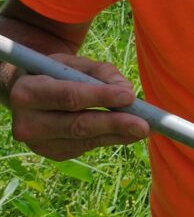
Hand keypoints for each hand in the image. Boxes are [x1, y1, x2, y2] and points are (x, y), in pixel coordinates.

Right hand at [9, 53, 148, 159]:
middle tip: (143, 125)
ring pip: (83, 140)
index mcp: (27, 91)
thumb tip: (127, 92)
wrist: (27, 94)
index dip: (100, 97)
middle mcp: (26, 121)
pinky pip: (83, 148)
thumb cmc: (55, 73)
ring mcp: (37, 143)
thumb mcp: (74, 63)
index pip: (68, 96)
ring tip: (142, 129)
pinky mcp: (50, 153)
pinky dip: (107, 139)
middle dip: (114, 124)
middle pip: (77, 125)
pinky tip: (125, 133)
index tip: (129, 96)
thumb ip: (101, 73)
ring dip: (116, 135)